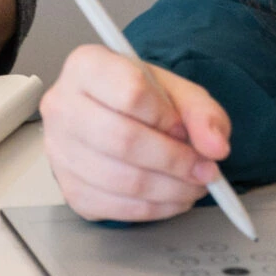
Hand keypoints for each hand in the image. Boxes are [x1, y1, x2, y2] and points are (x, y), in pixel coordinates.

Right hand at [40, 44, 231, 223]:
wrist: (114, 117)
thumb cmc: (143, 100)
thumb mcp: (177, 92)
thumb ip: (202, 113)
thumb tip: (215, 146)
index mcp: (86, 66)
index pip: (130, 92)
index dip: (167, 117)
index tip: (184, 128)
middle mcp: (62, 106)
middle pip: (123, 140)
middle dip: (175, 160)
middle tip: (204, 169)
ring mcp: (59, 151)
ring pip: (121, 179)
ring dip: (170, 189)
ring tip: (194, 184)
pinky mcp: (69, 189)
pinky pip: (116, 208)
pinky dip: (155, 209)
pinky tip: (171, 196)